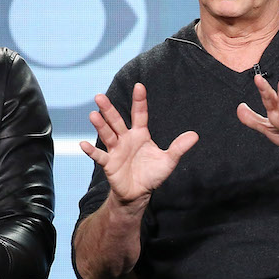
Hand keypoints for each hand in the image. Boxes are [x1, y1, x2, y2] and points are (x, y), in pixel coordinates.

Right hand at [80, 82, 197, 208]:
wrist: (139, 193)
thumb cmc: (152, 174)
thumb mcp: (168, 160)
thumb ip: (179, 147)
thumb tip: (195, 135)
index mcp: (140, 134)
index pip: (140, 114)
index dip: (139, 101)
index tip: (139, 85)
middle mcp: (126, 139)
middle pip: (116, 121)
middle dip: (109, 109)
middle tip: (99, 96)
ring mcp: (116, 150)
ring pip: (107, 134)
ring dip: (100, 125)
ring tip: (93, 115)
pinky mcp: (109, 164)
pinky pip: (99, 156)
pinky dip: (91, 151)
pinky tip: (82, 144)